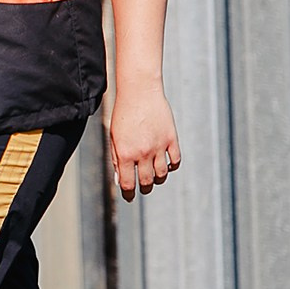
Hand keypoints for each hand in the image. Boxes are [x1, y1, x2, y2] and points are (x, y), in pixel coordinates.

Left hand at [107, 85, 180, 200]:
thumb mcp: (114, 137)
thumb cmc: (123, 113)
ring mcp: (158, 146)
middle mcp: (142, 153)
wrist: (139, 91)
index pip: (128, 184)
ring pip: (162, 174)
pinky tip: (167, 164)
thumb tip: (121, 179)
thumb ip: (116, 159)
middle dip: (144, 188)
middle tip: (143, 187)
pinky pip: (175, 161)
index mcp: (124, 153)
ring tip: (155, 176)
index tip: (130, 196)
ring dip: (158, 179)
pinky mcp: (171, 138)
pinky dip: (172, 166)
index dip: (129, 194)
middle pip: (146, 182)